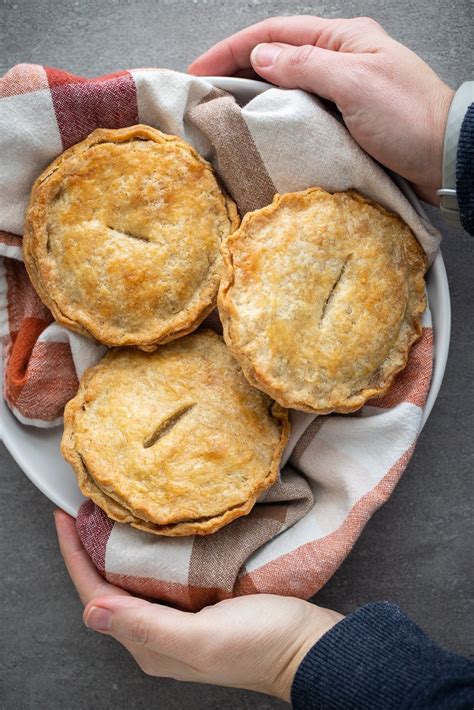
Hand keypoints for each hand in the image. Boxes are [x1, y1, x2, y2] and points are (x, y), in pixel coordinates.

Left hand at [54, 510, 342, 700]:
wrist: (310, 648)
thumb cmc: (262, 645)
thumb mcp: (203, 639)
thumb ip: (147, 627)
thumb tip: (91, 610)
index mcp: (150, 644)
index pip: (95, 597)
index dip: (75, 557)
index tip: (64, 516)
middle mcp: (157, 633)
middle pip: (108, 587)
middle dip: (89, 548)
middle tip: (85, 507)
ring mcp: (179, 618)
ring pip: (132, 579)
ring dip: (115, 547)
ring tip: (109, 512)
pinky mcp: (199, 603)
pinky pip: (159, 575)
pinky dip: (147, 550)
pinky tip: (152, 531)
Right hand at [189, 16, 453, 204]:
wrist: (444, 158)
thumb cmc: (409, 118)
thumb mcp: (356, 83)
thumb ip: (307, 65)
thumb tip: (261, 56)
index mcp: (344, 38)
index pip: (276, 34)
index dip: (233, 48)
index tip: (201, 69)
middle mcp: (340, 59)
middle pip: (277, 56)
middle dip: (238, 69)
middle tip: (206, 91)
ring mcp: (342, 91)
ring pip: (287, 86)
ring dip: (256, 94)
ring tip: (227, 110)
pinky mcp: (344, 120)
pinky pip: (301, 111)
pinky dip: (278, 116)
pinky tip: (264, 127)